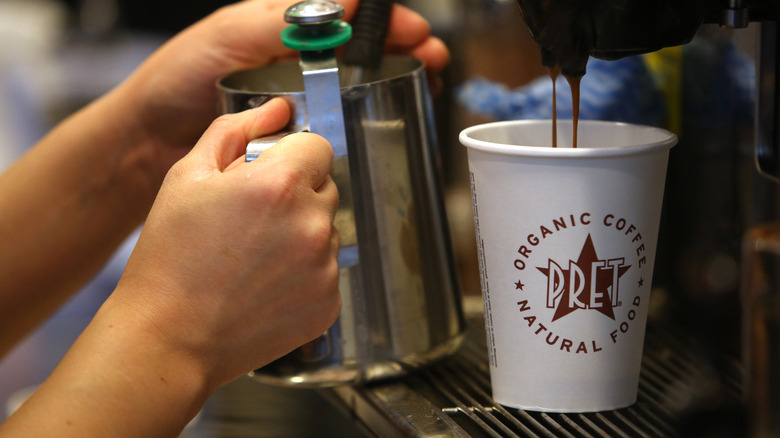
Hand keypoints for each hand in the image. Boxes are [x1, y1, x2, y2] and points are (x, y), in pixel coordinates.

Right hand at [0, 98, 340, 436]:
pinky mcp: (329, 302)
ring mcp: (326, 267)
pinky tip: (266, 282)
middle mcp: (313, 224)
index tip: (271, 171)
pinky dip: (305, 272)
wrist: (169, 337)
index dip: (293, 155)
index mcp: (281, 184)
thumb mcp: (187, 176)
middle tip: (253, 217)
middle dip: (296, 193)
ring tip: (255, 255)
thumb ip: (236, 132)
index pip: (318, 146)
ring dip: (302, 232)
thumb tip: (276, 109)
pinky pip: (327, 270)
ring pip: (328, 230)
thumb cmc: (171, 257)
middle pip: (326, 187)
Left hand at [117, 0, 448, 184]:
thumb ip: (280, 20)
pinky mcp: (291, 131)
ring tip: (424, 89)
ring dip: (393, 82)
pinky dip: (365, 118)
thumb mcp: (229, 36)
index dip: (385, 22)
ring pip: (356, 83)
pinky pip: (336, 120)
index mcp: (280, 25)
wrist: (149, 139)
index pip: (346, 14)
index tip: (415, 35)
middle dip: (403, 50)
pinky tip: (383, 124)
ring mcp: (295, 95)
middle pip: (361, 47)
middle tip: (433, 62)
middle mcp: (293, 57)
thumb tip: (339, 2)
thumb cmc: (177, 80)